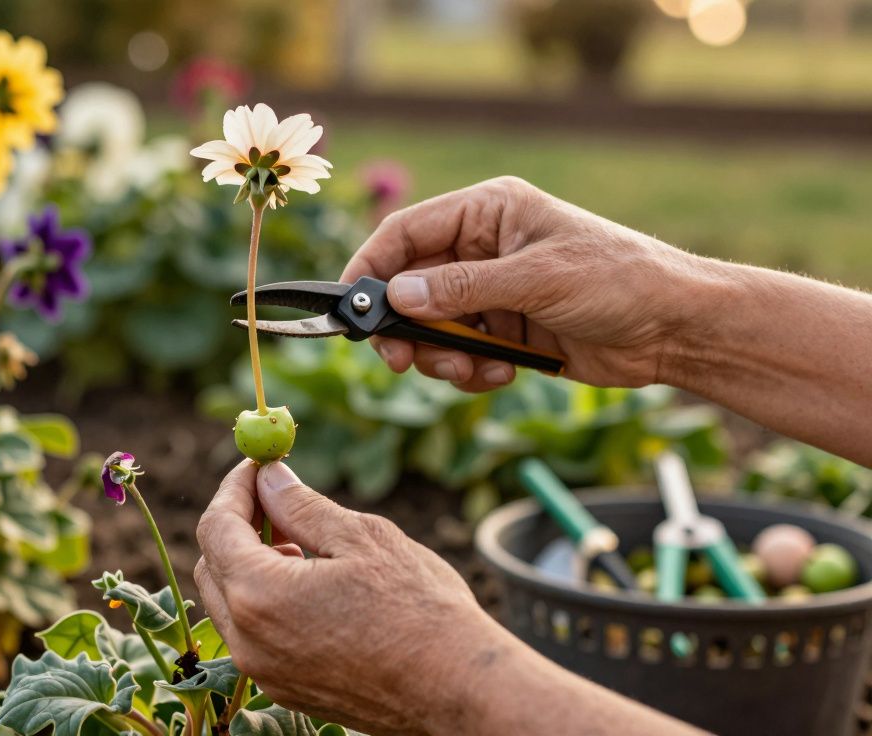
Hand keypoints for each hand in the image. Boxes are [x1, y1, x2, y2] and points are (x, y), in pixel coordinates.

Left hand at [194, 461, 509, 734]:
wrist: (459, 689)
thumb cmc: (419, 608)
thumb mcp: (361, 538)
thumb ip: (301, 506)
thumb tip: (269, 477)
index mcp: (259, 595)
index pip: (216, 527)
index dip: (233, 488)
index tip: (257, 466)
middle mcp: (248, 641)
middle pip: (213, 566)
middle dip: (236, 524)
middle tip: (275, 497)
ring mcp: (264, 672)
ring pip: (231, 604)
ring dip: (250, 564)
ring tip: (300, 540)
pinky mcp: (285, 689)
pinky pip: (255, 635)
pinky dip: (266, 600)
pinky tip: (311, 583)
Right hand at [341, 176, 707, 389]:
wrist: (676, 328)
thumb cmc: (619, 280)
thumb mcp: (537, 279)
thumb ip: (461, 288)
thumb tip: (396, 296)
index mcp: (488, 212)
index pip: (406, 232)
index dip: (371, 268)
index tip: (349, 308)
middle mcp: (483, 248)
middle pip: (409, 286)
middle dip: (408, 328)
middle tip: (403, 362)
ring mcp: (492, 291)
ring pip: (431, 328)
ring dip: (444, 356)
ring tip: (479, 368)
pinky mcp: (505, 330)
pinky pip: (461, 353)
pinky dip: (472, 369)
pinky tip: (508, 371)